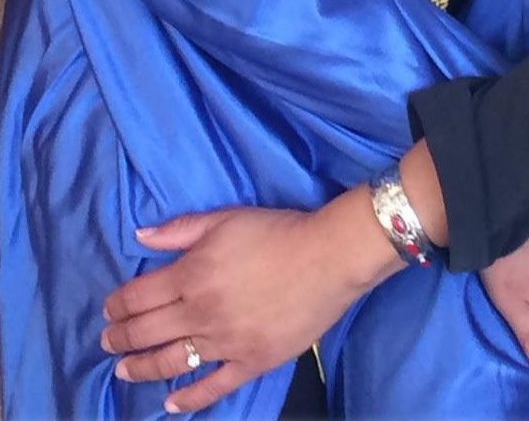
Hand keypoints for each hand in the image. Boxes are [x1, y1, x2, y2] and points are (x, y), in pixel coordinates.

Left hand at [100, 191, 400, 411]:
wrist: (328, 257)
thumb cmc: (278, 231)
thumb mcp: (227, 218)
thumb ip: (181, 230)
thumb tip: (140, 235)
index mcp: (193, 274)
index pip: (140, 296)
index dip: (118, 304)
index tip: (109, 309)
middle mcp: (201, 313)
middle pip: (147, 332)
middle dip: (120, 337)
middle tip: (107, 341)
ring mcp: (224, 343)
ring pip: (171, 362)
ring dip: (140, 368)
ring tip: (123, 370)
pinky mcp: (249, 362)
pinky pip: (212, 387)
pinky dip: (188, 399)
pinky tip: (170, 403)